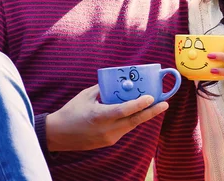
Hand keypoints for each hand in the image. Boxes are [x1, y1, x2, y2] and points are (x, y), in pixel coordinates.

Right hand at [45, 84, 168, 150]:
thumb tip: (118, 82)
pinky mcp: (108, 142)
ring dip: (142, 116)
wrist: (58, 135)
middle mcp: (106, 129)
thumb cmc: (71, 111)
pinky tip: (136, 112)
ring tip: (154, 105)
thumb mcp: (86, 96)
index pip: (124, 111)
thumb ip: (103, 89)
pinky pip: (124, 129)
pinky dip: (131, 120)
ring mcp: (108, 138)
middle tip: (165, 104)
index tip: (151, 97)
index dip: (139, 104)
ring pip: (131, 126)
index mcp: (99, 116)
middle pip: (134, 121)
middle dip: (151, 112)